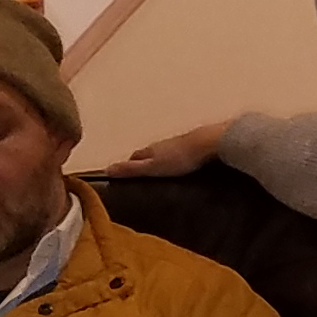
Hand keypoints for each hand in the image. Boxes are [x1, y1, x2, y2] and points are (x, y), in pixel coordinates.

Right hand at [102, 117, 237, 177]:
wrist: (209, 142)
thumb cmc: (179, 158)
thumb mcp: (152, 167)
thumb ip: (131, 169)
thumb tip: (107, 169)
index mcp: (151, 149)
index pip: (135, 157)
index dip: (128, 165)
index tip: (124, 173)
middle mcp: (162, 144)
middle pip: (148, 152)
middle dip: (143, 161)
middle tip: (140, 174)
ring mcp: (179, 142)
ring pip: (164, 151)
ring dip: (159, 159)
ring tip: (159, 171)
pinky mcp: (194, 144)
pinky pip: (180, 152)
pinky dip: (176, 158)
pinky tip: (181, 164)